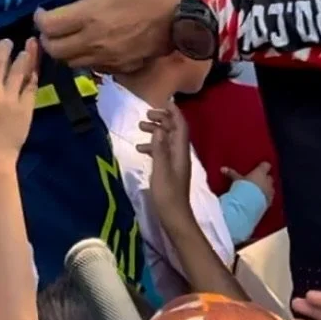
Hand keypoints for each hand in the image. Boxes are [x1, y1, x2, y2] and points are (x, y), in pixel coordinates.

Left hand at [35, 0, 188, 69]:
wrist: (187, 12)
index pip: (48, 26)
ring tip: (68, 35)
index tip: (43, 10)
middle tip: (52, 25)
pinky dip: (84, 58)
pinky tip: (91, 44)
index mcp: (90, 14)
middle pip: (55, 50)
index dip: (39, 19)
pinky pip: (92, 68)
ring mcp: (108, 58)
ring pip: (71, 62)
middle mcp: (94, 41)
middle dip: (46, 38)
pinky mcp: (122, 67)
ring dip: (63, 50)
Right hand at [137, 102, 192, 227]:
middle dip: (162, 118)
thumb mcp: (161, 170)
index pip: (180, 125)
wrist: (175, 217)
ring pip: (167, 139)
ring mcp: (175, 163)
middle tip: (146, 115)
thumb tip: (158, 127)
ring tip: (140, 128)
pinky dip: (153, 145)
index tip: (161, 102)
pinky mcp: (169, 170)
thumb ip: (159, 148)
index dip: (173, 112)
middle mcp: (180, 154)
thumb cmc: (167, 195)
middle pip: (174, 130)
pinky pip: (162, 150)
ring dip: (156, 130)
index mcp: (180, 152)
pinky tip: (141, 148)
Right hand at [221, 161, 274, 206]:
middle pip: (270, 177)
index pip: (266, 165)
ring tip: (259, 191)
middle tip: (258, 179)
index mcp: (261, 172)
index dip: (263, 166)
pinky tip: (260, 200)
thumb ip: (231, 173)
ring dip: (267, 189)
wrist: (249, 204)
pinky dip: (266, 198)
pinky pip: (269, 198)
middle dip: (266, 178)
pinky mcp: (269, 202)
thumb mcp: (236, 179)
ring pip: (271, 188)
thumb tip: (222, 168)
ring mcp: (270, 192)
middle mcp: (268, 181)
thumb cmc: (243, 187)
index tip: (260, 167)